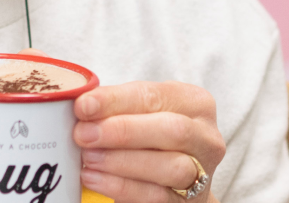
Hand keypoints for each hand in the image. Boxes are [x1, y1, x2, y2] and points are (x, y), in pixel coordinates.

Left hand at [74, 80, 224, 201]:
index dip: (115, 100)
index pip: (153, 95)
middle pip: (171, 130)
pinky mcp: (191, 202)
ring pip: (169, 166)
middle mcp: (205, 136)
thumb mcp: (139, 112)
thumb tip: (82, 105)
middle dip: (122, 131)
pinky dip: (122, 186)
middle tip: (83, 134)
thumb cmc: (150, 134)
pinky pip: (157, 195)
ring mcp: (203, 172)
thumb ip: (116, 106)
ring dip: (121, 162)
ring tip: (87, 158)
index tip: (83, 106)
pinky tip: (94, 178)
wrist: (171, 179)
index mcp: (194, 102)